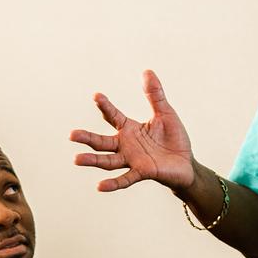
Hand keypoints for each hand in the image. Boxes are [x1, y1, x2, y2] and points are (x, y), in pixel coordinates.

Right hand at [70, 70, 196, 192]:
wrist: (186, 163)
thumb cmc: (174, 139)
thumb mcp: (165, 113)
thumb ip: (155, 95)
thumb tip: (147, 71)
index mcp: (130, 129)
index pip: (113, 116)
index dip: (105, 106)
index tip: (97, 96)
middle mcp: (126, 145)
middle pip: (101, 142)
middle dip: (86, 138)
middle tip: (71, 135)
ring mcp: (132, 160)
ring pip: (108, 160)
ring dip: (92, 160)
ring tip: (76, 159)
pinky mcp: (142, 172)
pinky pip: (125, 179)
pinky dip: (113, 183)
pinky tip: (100, 186)